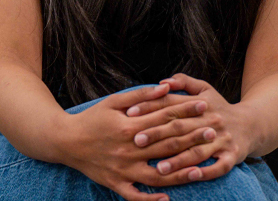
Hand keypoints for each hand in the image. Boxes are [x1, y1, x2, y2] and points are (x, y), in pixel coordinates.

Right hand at [58, 83, 218, 200]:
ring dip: (180, 171)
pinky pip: (136, 196)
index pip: (165, 117)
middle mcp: (129, 149)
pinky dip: (151, 199)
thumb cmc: (92, 117)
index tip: (205, 105)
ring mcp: (123, 169)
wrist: (64, 141)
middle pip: (167, 145)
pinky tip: (168, 198)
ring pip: (157, 174)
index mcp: (129, 125)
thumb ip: (141, 94)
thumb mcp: (114, 101)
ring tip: (200, 168)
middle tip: (213, 132)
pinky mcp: (115, 184)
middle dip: (192, 138)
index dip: (186, 110)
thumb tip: (165, 88)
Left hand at [126, 73, 252, 183]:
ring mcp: (222, 139)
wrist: (251, 124)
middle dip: (157, 134)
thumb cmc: (220, 107)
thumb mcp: (205, 89)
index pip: (172, 103)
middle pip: (181, 127)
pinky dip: (204, 172)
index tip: (129, 114)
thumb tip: (161, 82)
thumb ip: (183, 82)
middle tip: (135, 141)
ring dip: (178, 159)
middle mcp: (211, 120)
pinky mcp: (231, 156)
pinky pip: (217, 167)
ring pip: (197, 150)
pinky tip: (190, 176)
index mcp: (201, 103)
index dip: (150, 107)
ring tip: (159, 167)